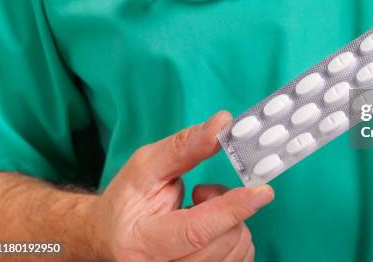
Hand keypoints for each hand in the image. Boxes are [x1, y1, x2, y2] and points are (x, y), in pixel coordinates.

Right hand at [90, 111, 272, 260]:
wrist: (110, 237)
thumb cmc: (126, 201)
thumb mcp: (144, 167)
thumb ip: (183, 147)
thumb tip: (222, 124)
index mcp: (142, 243)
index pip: (196, 231)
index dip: (232, 209)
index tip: (263, 192)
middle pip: (224, 239)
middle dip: (226, 205)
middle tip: (200, 193)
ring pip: (238, 249)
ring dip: (232, 221)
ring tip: (200, 211)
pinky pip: (242, 259)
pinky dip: (235, 235)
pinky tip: (212, 229)